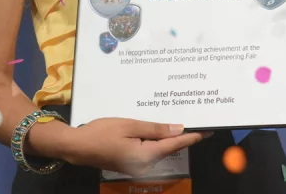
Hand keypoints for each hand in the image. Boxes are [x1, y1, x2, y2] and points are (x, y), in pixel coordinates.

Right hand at [52, 118, 209, 176]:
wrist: (75, 146)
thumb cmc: (101, 132)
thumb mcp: (130, 125)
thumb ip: (156, 129)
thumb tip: (180, 129)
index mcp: (145, 156)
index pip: (176, 144)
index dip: (194, 136)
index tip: (210, 129)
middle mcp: (144, 165)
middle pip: (170, 148)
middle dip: (184, 135)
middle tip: (198, 119)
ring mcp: (137, 166)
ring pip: (160, 149)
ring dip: (170, 137)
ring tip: (184, 120)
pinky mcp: (131, 163)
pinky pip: (150, 150)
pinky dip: (158, 140)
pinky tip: (163, 128)